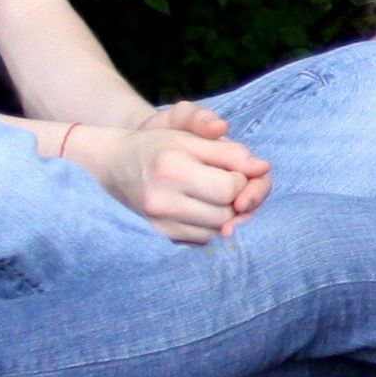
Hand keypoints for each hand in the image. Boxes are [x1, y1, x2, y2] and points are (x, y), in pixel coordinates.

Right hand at [74, 116, 268, 241]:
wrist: (112, 166)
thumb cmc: (156, 145)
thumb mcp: (189, 135)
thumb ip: (229, 151)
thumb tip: (263, 168)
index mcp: (172, 168)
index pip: (230, 188)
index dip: (240, 179)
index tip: (229, 169)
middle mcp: (162, 200)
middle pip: (226, 213)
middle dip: (234, 199)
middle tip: (222, 182)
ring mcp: (158, 224)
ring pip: (216, 231)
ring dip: (224, 214)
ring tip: (210, 194)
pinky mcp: (159, 238)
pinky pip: (201, 241)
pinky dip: (208, 226)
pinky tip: (198, 208)